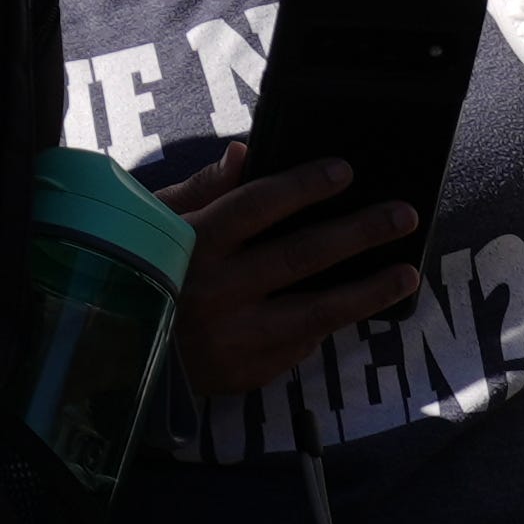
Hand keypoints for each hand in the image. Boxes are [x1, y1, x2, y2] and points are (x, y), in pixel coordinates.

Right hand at [158, 143, 427, 401]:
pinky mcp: (248, 371)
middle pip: (301, 254)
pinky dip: (328, 324)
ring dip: (369, 289)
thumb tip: (244, 152)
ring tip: (407, 273)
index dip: (303, 186)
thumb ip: (202, 189)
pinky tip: (355, 307)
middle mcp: (215, 290)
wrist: (116, 354)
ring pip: (318, 309)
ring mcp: (234, 335)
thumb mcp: (154, 223)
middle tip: (401, 215)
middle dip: (359, 232)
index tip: (344, 171)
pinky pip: (300, 345)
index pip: (256, 206)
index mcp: (190, 244)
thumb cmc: (140, 272)